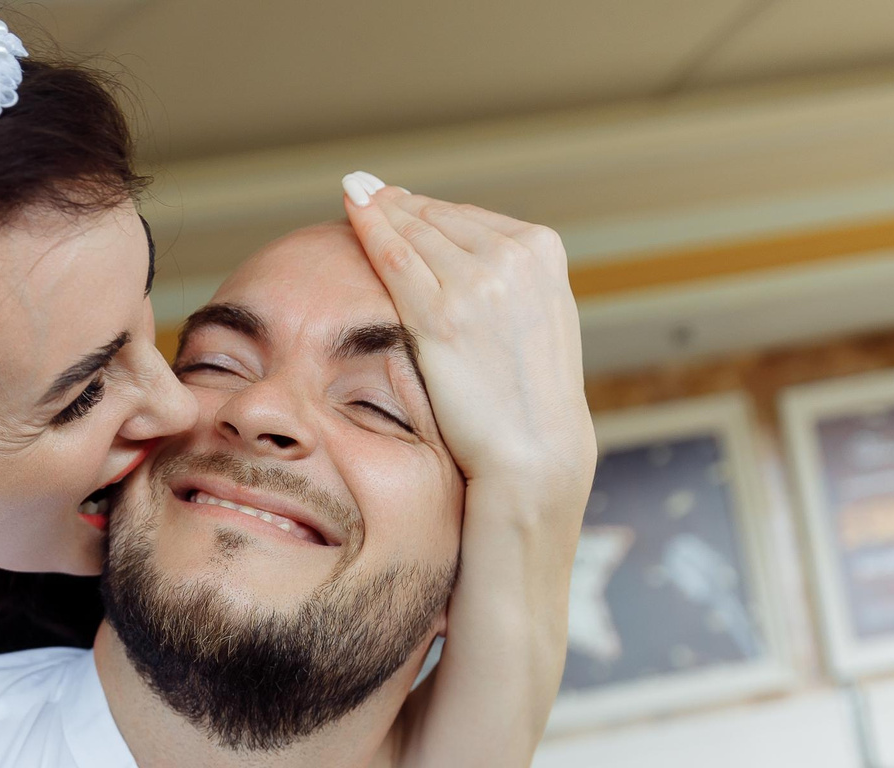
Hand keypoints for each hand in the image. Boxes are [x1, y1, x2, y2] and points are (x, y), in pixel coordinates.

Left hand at [340, 177, 594, 509]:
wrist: (535, 452)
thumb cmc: (528, 400)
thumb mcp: (537, 321)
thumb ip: (510, 283)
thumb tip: (468, 259)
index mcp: (542, 250)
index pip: (470, 218)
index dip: (428, 212)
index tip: (399, 202)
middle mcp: (513, 256)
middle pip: (439, 218)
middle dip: (400, 206)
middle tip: (365, 190)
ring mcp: (476, 282)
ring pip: (414, 230)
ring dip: (380, 209)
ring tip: (355, 194)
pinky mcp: (441, 314)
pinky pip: (394, 256)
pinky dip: (369, 227)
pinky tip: (351, 208)